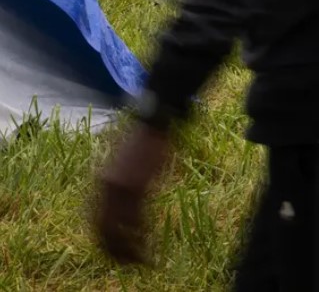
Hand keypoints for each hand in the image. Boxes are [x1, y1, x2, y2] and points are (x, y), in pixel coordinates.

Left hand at [94, 123, 172, 264]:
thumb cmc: (142, 142)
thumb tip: (122, 204)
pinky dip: (141, 236)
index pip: (96, 221)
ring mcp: (121, 187)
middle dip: (113, 250)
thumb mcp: (123, 165)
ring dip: (129, 248)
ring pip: (120, 228)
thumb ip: (119, 184)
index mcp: (101, 183)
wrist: (153, 123)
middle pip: (103, 229)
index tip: (113, 253)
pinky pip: (137, 219)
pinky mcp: (138, 185)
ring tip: (139, 261)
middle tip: (125, 264)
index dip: (103, 240)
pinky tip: (147, 245)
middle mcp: (106, 187)